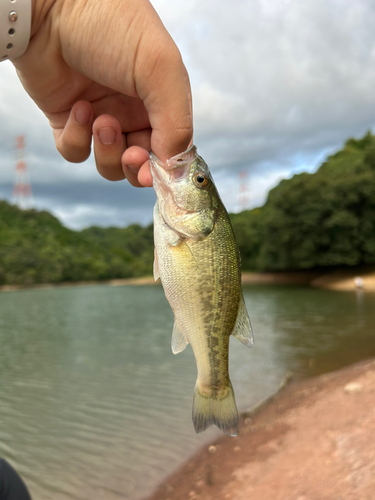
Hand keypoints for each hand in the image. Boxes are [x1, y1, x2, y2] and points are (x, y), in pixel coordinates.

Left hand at [12, 0, 192, 186]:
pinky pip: (76, 152)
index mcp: (161, 102)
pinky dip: (77, 140)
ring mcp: (101, 119)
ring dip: (107, 151)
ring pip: (110, 165)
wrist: (51, 6)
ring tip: (101, 119)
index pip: (171, 149)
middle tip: (131, 154)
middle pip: (141, 165)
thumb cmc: (112, 26)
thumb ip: (176, 121)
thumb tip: (174, 170)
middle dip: (135, 165)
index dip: (165, 169)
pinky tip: (78, 108)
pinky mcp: (69, 122)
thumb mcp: (160, 68)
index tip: (155, 174)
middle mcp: (133, 114)